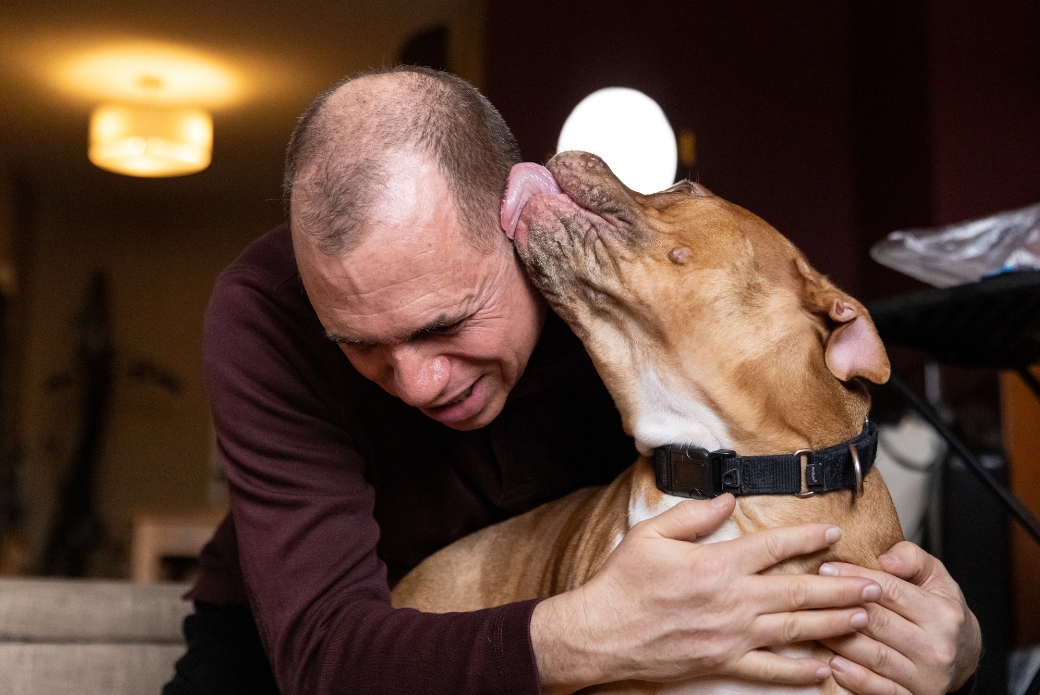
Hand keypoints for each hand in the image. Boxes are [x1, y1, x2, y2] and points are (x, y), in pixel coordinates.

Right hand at [531, 494, 881, 693]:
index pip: (775, 548)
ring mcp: (732, 635)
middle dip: (841, 587)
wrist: (602, 632)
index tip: (834, 533)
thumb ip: (694, 516)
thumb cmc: (622, 582)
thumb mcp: (651, 535)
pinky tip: (824, 669)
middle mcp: (733, 600)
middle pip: (799, 592)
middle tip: (873, 583)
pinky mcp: (723, 662)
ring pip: (795, 630)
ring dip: (833, 623)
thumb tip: (727, 499)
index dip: (808, 539)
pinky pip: (771, 669)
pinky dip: (801, 671)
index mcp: (717, 564)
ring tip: (864, 618)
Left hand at [819, 541, 981, 693]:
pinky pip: (880, 689)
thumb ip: (911, 558)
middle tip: (811, 595)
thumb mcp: (936, 577)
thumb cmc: (940, 610)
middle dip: (840, 607)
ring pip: (874, 655)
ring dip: (839, 640)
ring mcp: (926, 677)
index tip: (827, 569)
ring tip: (811, 624)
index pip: (891, 591)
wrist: (964, 654)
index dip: (855, 578)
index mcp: (942, 614)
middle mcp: (936, 648)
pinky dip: (855, 677)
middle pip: (877, 623)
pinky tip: (832, 663)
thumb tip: (886, 559)